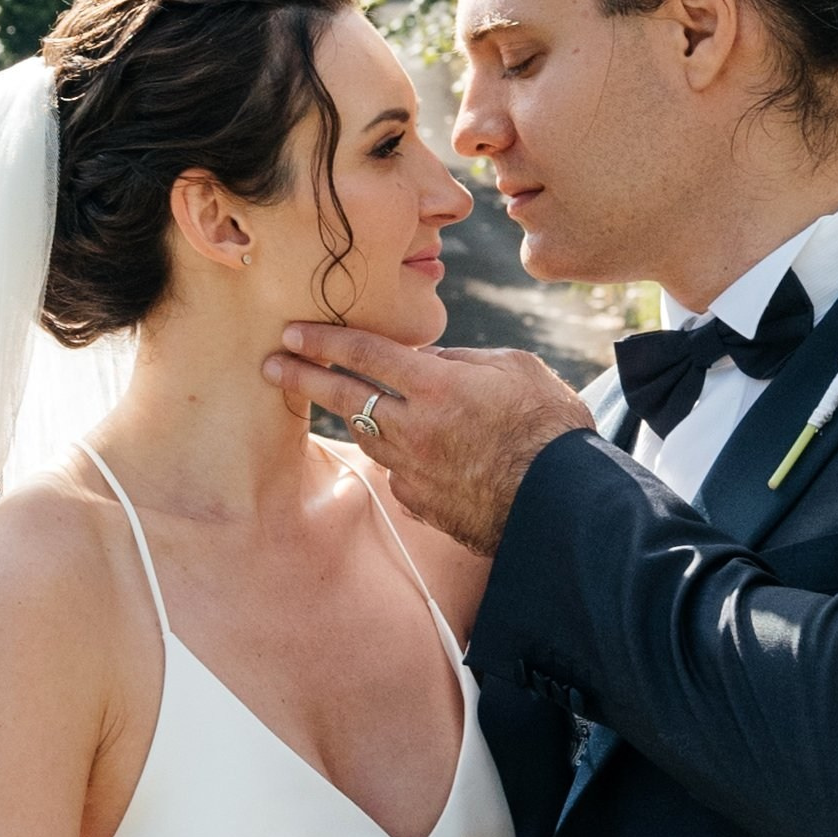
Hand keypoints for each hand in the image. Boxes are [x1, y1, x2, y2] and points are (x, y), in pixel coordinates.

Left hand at [264, 327, 592, 555]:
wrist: (564, 503)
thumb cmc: (550, 428)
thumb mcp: (516, 369)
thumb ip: (463, 361)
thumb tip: (428, 360)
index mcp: (436, 386)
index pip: (365, 355)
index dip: (325, 340)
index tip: (294, 332)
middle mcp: (414, 428)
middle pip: (345, 398)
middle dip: (304, 378)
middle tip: (273, 366)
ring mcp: (413, 471)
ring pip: (367, 436)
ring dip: (352, 416)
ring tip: (340, 400)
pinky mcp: (421, 504)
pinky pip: (395, 472)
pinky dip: (396, 456)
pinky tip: (407, 450)